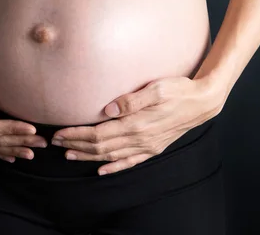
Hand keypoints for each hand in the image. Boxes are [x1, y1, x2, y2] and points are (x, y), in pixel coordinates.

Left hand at [51, 77, 224, 174]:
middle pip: (100, 147)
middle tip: (56, 144)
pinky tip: (102, 170)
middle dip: (76, 145)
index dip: (77, 135)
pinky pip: (129, 162)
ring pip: (111, 156)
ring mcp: (147, 147)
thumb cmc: (179, 90)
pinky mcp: (153, 148)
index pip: (98, 134)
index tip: (59, 134)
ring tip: (70, 155)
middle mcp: (140, 139)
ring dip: (88, 157)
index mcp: (137, 124)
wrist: (203, 103)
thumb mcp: (156, 88)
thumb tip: (107, 109)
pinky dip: (113, 167)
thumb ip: (131, 100)